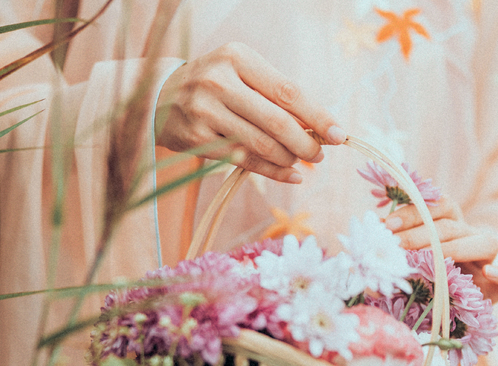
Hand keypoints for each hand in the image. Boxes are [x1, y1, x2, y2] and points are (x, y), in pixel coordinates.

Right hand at [155, 42, 345, 182]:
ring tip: (302, 163)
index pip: (288, 91)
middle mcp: (219, 81)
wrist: (158, 97)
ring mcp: (205, 110)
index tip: (339, 134)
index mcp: (238, 57)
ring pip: (260, 143)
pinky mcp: (196, 138)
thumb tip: (319, 126)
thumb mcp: (241, 74)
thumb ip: (275, 94)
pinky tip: (289, 176)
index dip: (317, 115)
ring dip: (289, 158)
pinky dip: (271, 171)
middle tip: (320, 155)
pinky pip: (242, 160)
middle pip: (276, 120)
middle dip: (305, 142)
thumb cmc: (214, 85)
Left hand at [385, 197, 497, 303]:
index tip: (386, 224)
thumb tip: (366, 253)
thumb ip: (392, 257)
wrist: (452, 314)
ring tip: (431, 261)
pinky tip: (491, 272)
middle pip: (452, 226)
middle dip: (420, 234)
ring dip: (455, 249)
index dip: (413, 212)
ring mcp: (490, 260)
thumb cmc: (423, 286)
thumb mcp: (405, 268)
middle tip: (394, 246)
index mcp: (449, 226)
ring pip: (485, 242)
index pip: (437, 206)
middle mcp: (471, 237)